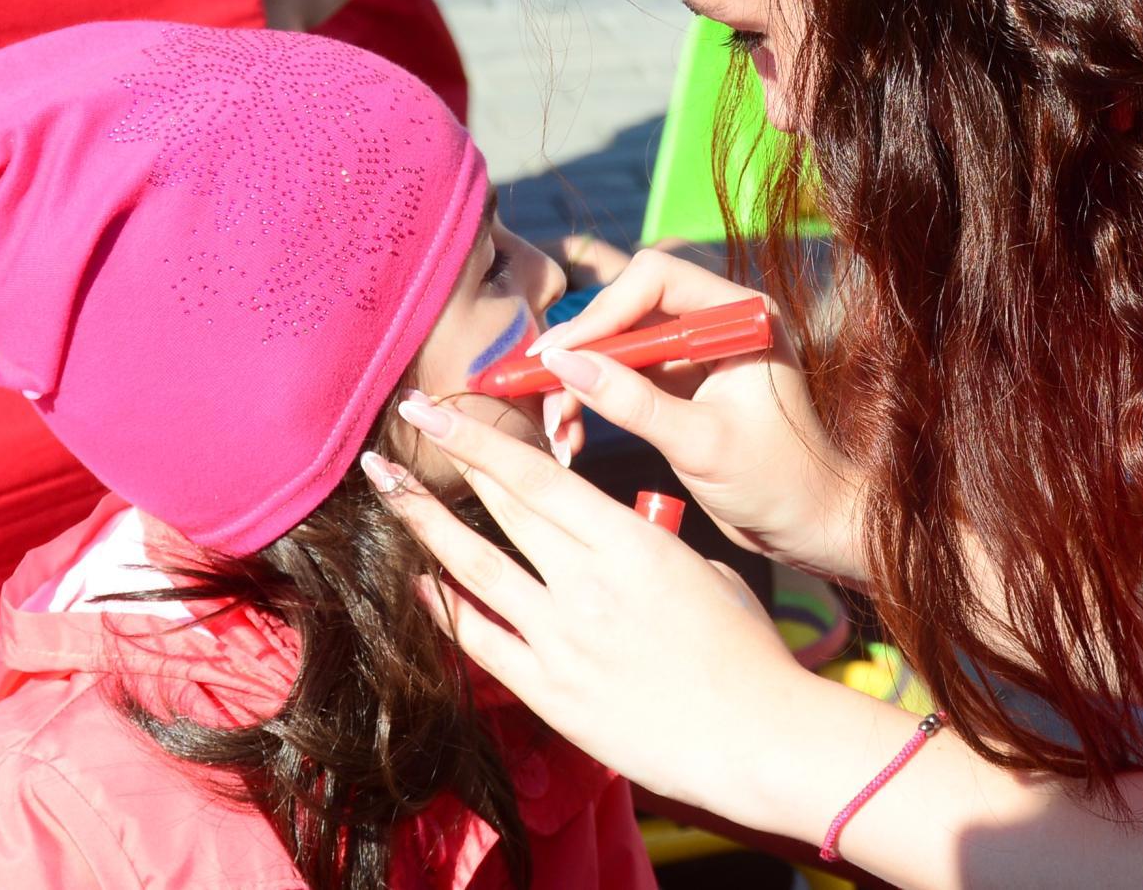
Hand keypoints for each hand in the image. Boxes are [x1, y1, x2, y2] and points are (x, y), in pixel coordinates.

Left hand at [366, 401, 818, 810]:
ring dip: (425, 524)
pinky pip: (482, 642)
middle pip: (502, 508)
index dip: (481, 437)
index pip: (539, 475)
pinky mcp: (549, 693)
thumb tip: (611, 540)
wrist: (757, 737)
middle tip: (402, 423)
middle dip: (447, 459)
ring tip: (385, 490)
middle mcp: (586, 583)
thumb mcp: (700, 569)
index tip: (437, 407)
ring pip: (475, 568)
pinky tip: (418, 583)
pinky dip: (444, 609)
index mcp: (630, 542)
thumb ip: (643, 545)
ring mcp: (561, 639)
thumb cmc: (745, 649)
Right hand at [529, 249, 868, 582]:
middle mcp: (720, 320)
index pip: (656, 278)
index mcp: (741, 314)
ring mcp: (699, 350)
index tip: (559, 355)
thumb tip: (564, 363)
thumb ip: (632, 402)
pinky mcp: (682, 382)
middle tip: (536, 387)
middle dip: (581, 349)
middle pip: (629, 306)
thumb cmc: (776, 483)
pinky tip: (573, 434)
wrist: (808, 526)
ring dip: (581, 380)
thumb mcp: (700, 444)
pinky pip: (624, 375)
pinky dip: (595, 399)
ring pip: (619, 342)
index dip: (602, 312)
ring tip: (557, 425)